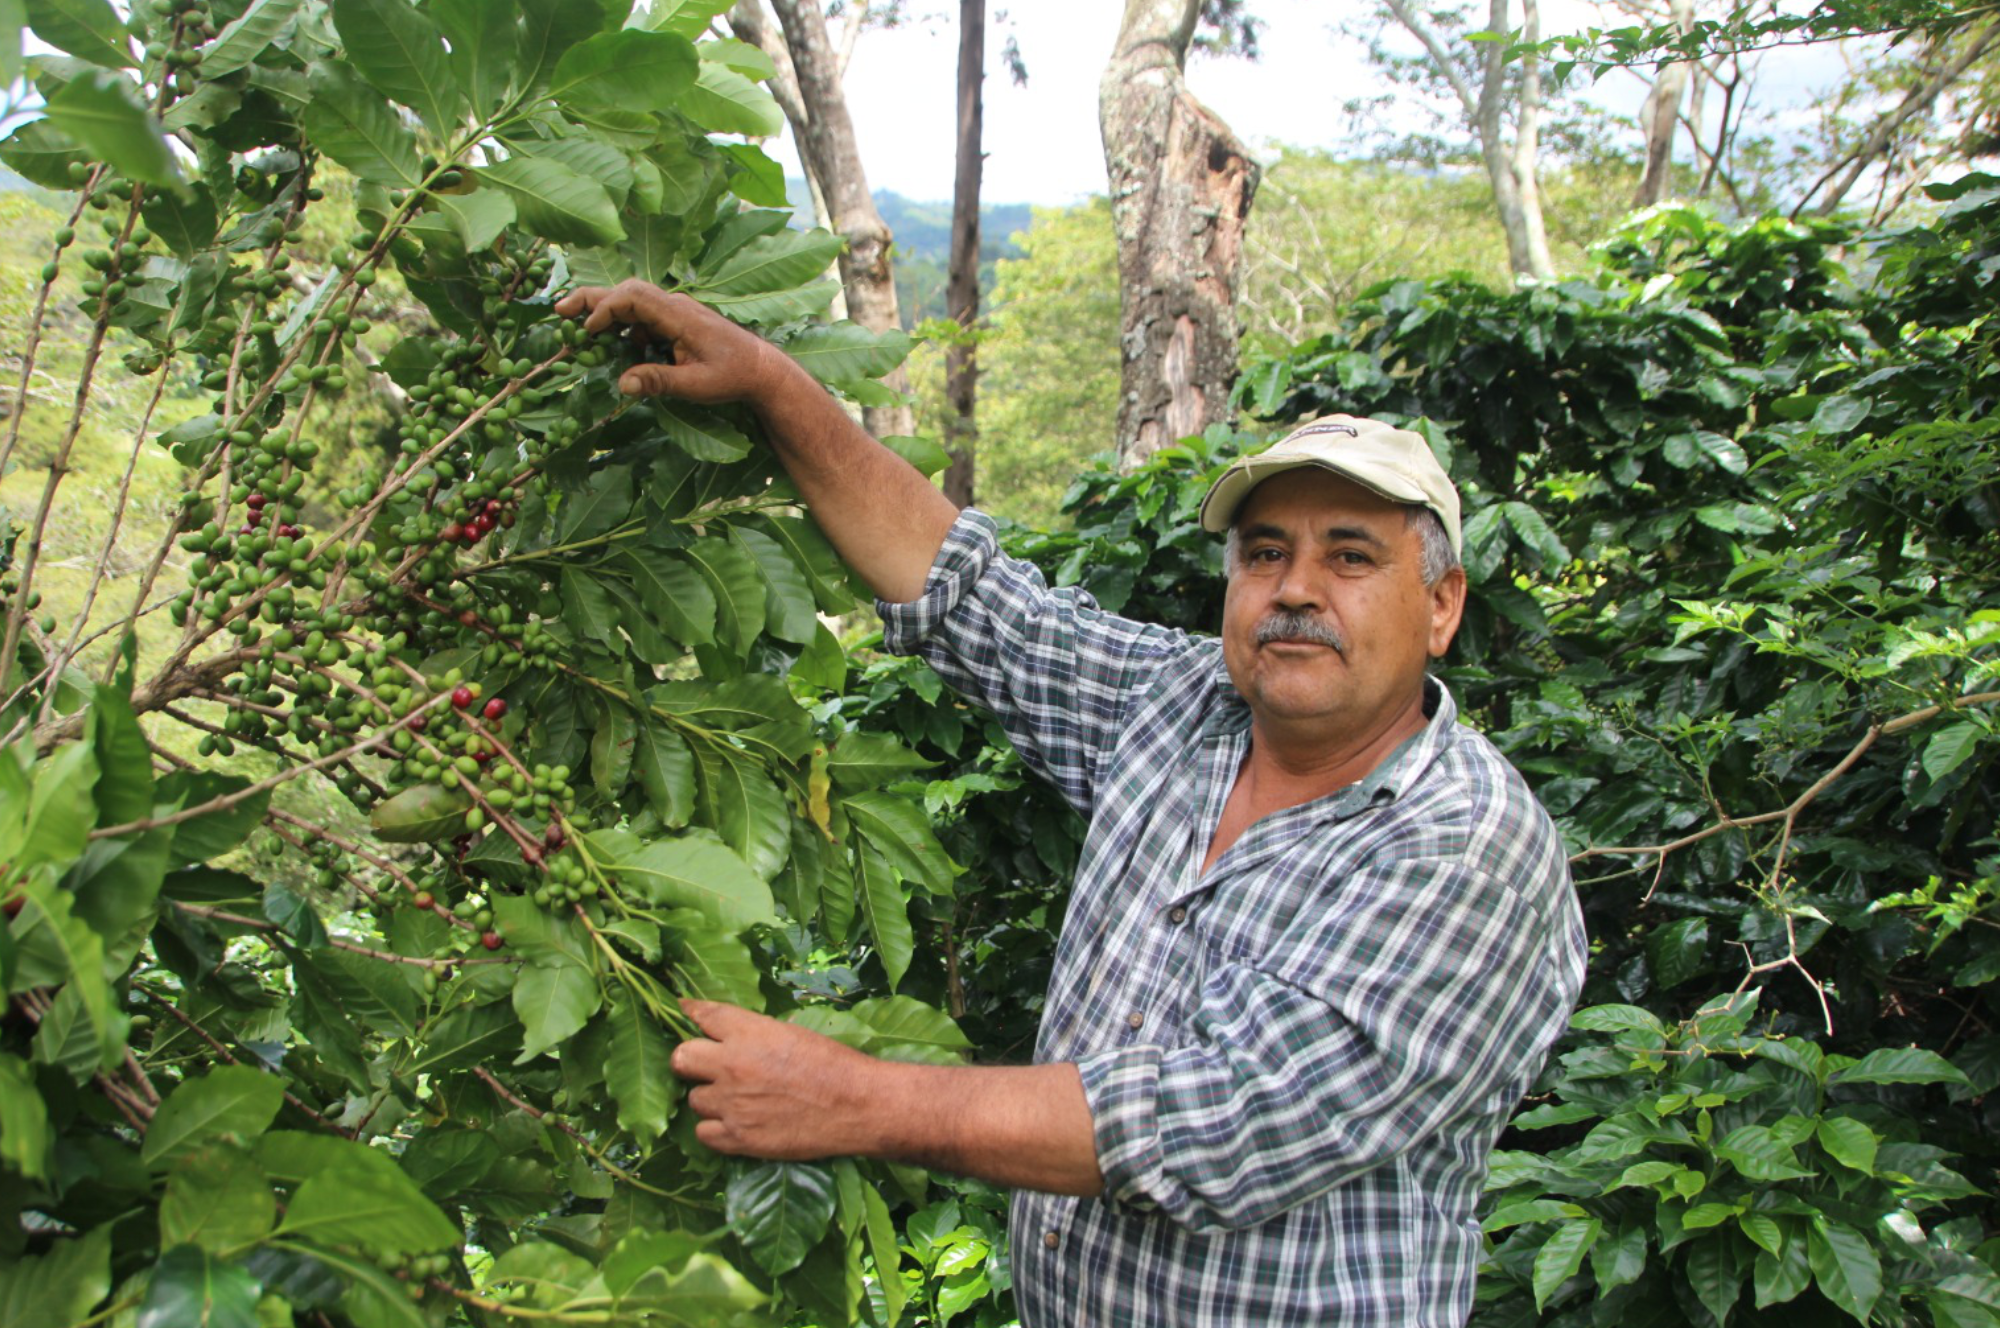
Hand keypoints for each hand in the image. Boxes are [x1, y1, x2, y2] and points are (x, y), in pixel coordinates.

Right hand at [552, 281, 795, 405]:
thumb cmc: (732, 376)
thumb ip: (658, 382)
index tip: (587, 331)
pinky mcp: (676, 321)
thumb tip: (622, 384)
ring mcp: (675, 311)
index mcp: (679, 315)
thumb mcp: (694, 385)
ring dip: (606, 314)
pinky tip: (619, 348)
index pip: (632, 298)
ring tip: (580, 332)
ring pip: (632, 302)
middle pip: (626, 291)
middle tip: (559, 312)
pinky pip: (643, 316)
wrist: (762, 370)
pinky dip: (624, 326)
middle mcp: (675, 306)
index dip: (605, 310)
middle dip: (592, 299)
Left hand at [670, 998, 885, 1159]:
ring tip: (735, 1101)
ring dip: (710, 1099)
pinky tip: (735, 1124)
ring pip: (694, 1100)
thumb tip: (733, 1036)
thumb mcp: (792, 1033)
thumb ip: (756, 1033)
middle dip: (690, 1061)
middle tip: (705, 1068)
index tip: (685, 1012)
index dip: (691, 1012)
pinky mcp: (738, 1137)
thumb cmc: (834, 1064)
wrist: (857, 1105)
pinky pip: (703, 1133)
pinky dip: (715, 1129)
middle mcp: (732, 1064)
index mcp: (749, 1032)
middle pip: (681, 1058)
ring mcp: (732, 1103)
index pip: (703, 1014)